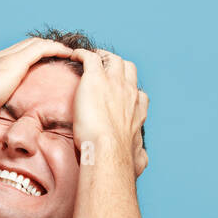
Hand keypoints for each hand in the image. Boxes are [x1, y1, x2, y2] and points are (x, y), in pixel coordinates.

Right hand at [0, 37, 76, 142]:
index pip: (12, 55)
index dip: (27, 56)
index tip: (39, 62)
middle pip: (25, 45)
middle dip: (42, 46)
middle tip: (59, 52)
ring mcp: (5, 58)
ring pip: (36, 43)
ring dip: (53, 46)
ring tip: (68, 52)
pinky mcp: (15, 63)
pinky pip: (42, 49)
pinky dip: (56, 49)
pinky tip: (69, 54)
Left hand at [70, 50, 147, 175]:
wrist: (108, 150)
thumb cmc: (120, 158)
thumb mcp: (138, 158)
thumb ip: (140, 156)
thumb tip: (142, 163)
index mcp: (138, 108)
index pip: (137, 92)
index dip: (128, 89)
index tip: (119, 91)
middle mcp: (129, 92)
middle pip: (127, 68)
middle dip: (117, 65)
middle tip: (104, 67)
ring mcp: (114, 82)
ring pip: (111, 58)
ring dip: (102, 56)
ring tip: (91, 58)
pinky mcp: (95, 78)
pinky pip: (90, 57)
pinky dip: (82, 54)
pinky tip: (75, 55)